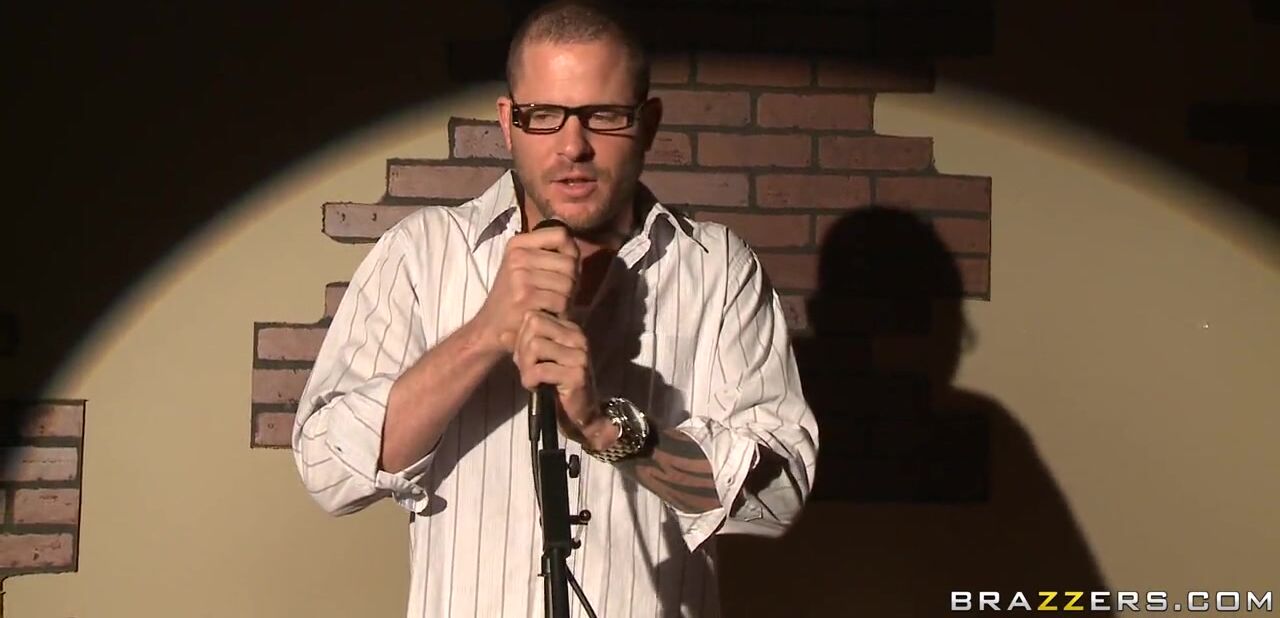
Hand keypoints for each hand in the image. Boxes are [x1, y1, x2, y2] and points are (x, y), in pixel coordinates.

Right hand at [471, 225, 578, 354]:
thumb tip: (566, 230)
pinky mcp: (525, 297)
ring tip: (552, 306)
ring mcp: (520, 276)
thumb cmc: (514, 297)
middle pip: (570, 263)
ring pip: (568, 284)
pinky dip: (560, 313)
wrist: (490, 327)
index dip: (571, 253)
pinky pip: (561, 302)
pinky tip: (549, 315)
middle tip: (558, 295)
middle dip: (572, 282)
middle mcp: (518, 256)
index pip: (562, 235)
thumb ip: (547, 251)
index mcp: (517, 244)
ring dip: (566, 299)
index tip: (561, 271)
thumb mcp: (524, 267)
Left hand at [513, 311, 617, 450]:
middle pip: (533, 326)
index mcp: (570, 329)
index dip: (522, 336)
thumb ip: (522, 344)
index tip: (527, 357)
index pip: (533, 316)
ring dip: (526, 367)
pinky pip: (540, 370)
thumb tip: (501, 333)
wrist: (580, 416)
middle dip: (522, 349)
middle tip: (528, 370)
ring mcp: (579, 355)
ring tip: (533, 379)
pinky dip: (531, 381)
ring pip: (534, 345)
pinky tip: (538, 388)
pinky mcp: (577, 375)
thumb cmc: (557, 386)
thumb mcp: (536, 360)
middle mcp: (577, 337)